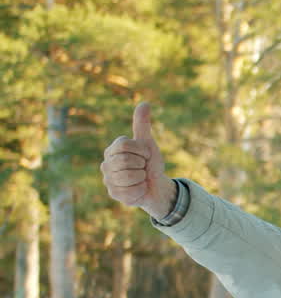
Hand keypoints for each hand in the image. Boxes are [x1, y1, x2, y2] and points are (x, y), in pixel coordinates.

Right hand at [101, 102, 175, 219]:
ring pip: (128, 176)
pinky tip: (139, 189)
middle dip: (142, 164)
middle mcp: (106, 164)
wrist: (156, 185)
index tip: (145, 155)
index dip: (142, 150)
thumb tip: (145, 103)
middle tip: (143, 168)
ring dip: (142, 178)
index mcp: (112, 149)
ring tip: (140, 178)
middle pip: (126, 160)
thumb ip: (142, 125)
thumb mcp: (148, 143)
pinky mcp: (113, 194)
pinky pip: (131, 191)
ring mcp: (108, 180)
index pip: (125, 144)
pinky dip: (141, 190)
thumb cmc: (149, 163)